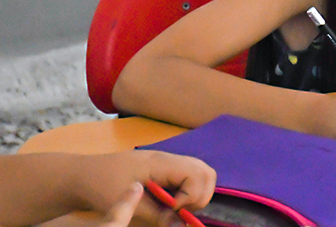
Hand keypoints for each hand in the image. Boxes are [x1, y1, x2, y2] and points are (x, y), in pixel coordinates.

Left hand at [77, 150, 214, 224]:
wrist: (85, 174)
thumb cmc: (102, 185)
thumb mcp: (125, 204)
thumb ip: (157, 215)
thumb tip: (181, 225)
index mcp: (162, 163)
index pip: (197, 173)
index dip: (192, 195)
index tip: (172, 209)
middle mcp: (170, 159)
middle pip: (206, 172)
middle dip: (200, 195)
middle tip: (180, 211)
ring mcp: (169, 163)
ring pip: (201, 173)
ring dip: (197, 193)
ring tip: (177, 208)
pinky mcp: (165, 169)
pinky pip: (189, 176)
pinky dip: (189, 190)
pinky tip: (171, 202)